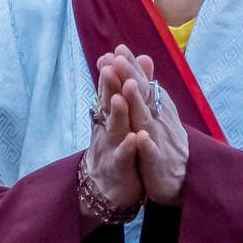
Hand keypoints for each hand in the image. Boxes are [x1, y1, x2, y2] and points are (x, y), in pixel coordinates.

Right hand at [81, 49, 145, 218]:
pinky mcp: (118, 169)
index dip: (114, 72)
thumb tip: (136, 62)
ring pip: (115, 128)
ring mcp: (112, 148)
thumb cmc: (117, 150)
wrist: (106, 191)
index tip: (117, 51)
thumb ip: (127, 93)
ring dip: (117, 112)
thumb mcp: (121, 121)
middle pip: (109, 104)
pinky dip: (128, 148)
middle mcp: (108, 129)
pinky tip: (134, 139)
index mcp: (111, 116)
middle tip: (110, 63)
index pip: (112, 90)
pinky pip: (123, 158)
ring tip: (119, 97)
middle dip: (110, 84)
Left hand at [107, 42, 188, 207]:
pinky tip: (141, 138)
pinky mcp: (158, 165)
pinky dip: (147, 146)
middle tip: (118, 57)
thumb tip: (142, 58)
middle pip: (144, 96)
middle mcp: (159, 121)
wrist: (182, 181)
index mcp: (156, 109)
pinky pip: (152, 155)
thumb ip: (148, 88)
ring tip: (128, 87)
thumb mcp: (157, 114)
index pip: (143, 84)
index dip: (131, 67)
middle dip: (131, 76)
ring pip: (146, 121)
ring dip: (138, 104)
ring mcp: (160, 142)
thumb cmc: (166, 144)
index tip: (118, 49)